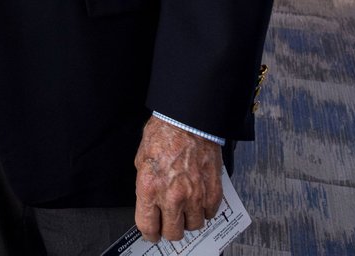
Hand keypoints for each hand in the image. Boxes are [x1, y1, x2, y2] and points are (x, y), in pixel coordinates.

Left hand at [133, 114, 223, 241]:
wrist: (187, 121)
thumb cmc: (163, 135)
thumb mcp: (142, 159)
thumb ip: (145, 184)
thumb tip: (148, 203)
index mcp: (150, 187)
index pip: (147, 226)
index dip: (149, 233)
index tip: (152, 232)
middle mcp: (172, 196)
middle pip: (173, 233)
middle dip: (169, 230)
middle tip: (169, 222)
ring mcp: (195, 196)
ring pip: (193, 227)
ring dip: (188, 220)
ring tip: (185, 208)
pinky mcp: (212, 193)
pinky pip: (209, 214)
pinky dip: (204, 210)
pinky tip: (198, 199)